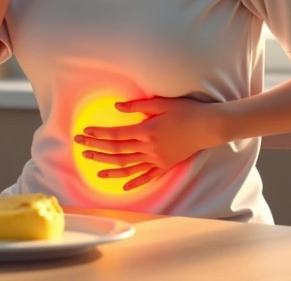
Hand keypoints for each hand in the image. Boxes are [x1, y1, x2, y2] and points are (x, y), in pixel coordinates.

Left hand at [73, 97, 227, 191]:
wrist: (210, 127)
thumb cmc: (187, 111)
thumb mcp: (162, 103)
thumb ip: (138, 106)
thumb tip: (117, 106)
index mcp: (147, 131)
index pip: (116, 134)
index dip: (98, 133)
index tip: (84, 131)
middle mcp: (149, 148)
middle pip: (117, 151)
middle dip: (97, 148)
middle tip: (80, 146)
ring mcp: (158, 159)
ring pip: (129, 166)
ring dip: (109, 168)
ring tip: (94, 168)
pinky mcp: (166, 165)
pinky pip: (147, 176)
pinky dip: (134, 182)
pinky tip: (123, 187)